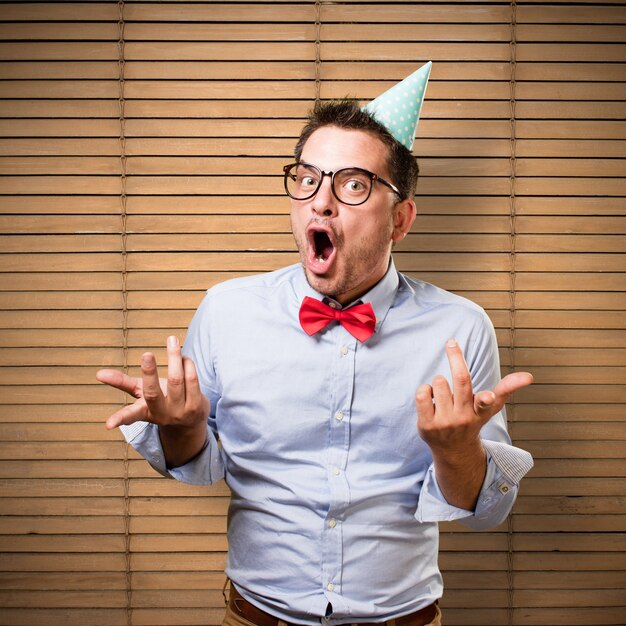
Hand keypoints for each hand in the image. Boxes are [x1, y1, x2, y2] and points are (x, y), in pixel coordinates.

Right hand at [96, 335, 209, 431]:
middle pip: (153, 392)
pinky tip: (184, 357)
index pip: (130, 416)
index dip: (119, 419)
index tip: (107, 425)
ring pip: (176, 380)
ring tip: (172, 340)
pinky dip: (187, 364)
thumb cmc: (161, 402)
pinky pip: (192, 380)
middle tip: (146, 354)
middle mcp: (162, 414)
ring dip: (174, 357)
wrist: (190, 422)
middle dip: (149, 373)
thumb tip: (98, 374)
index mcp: (145, 412)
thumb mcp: (141, 394)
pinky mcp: (197, 406)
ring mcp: (180, 411)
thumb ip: (122, 383)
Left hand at [416, 338, 532, 455]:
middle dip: (456, 357)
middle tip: (452, 342)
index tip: (487, 396)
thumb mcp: (491, 407)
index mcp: (481, 411)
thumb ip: (507, 388)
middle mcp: (463, 417)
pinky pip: (422, 394)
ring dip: (439, 380)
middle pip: (460, 380)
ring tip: (442, 392)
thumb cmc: (473, 420)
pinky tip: (430, 399)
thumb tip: (529, 376)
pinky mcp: (427, 425)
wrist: (454, 450)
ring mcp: (444, 422)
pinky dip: (425, 390)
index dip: (486, 398)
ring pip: (439, 382)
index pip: (485, 402)